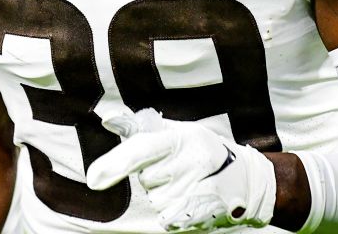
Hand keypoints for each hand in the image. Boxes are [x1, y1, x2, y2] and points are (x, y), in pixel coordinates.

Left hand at [86, 109, 275, 230]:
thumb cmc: (203, 149)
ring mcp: (192, 194)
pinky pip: (164, 216)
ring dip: (163, 192)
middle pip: (145, 178)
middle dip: (153, 173)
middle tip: (178, 166)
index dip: (115, 164)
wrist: (245, 181)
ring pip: (154, 197)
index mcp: (181, 139)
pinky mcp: (194, 218)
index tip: (92, 180)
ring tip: (187, 182)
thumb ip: (141, 128)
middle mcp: (188, 166)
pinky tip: (189, 197)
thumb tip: (108, 120)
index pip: (141, 151)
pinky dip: (171, 208)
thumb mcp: (178, 130)